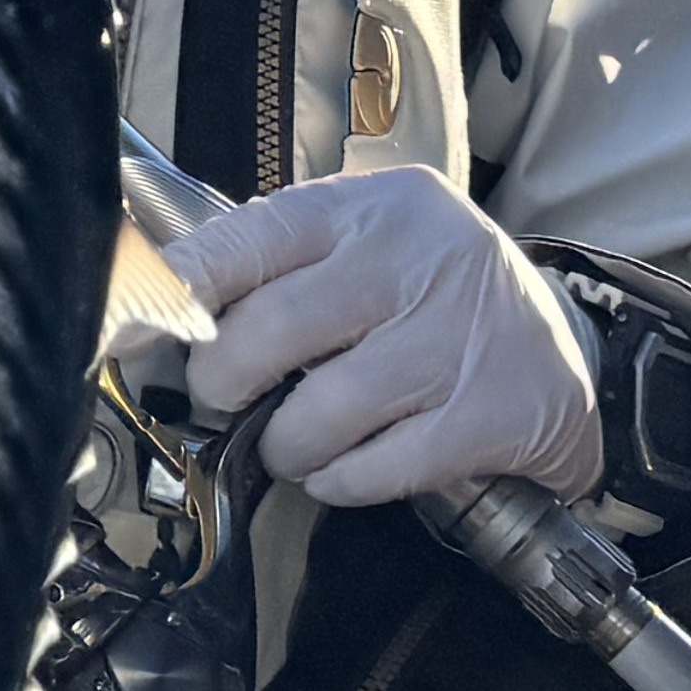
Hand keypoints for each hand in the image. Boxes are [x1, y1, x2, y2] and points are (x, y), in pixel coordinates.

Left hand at [174, 167, 605, 511]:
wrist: (566, 352)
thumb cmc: (431, 295)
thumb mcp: (365, 242)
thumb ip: (275, 260)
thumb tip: (158, 301)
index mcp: (368, 208)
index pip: (248, 240)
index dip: (177, 289)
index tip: (124, 328)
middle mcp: (414, 263)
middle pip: (270, 332)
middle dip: (223, 380)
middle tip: (224, 392)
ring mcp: (452, 342)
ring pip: (317, 414)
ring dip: (284, 444)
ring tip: (293, 438)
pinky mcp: (486, 417)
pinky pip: (373, 470)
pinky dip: (340, 482)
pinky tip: (345, 468)